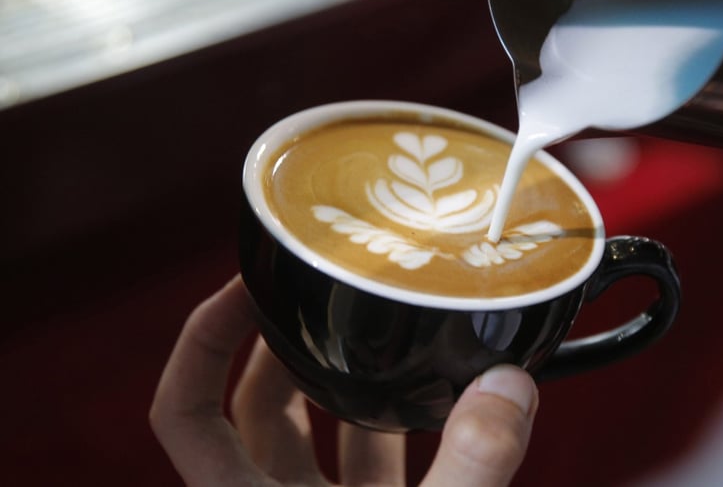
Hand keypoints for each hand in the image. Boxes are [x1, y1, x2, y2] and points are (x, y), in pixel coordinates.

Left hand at [150, 275, 538, 485]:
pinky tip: (430, 394)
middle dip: (281, 339)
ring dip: (339, 376)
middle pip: (253, 407)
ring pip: (309, 435)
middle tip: (320, 284)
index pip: (185, 411)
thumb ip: (468, 468)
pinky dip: (391, 425)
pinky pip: (365, 465)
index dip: (200, 342)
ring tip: (375, 321)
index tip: (244, 285)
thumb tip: (508, 388)